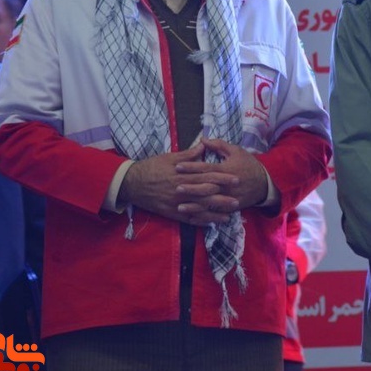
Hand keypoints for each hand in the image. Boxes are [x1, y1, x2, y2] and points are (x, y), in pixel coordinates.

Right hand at [120, 144, 242, 224]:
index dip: (223, 178)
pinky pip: (188, 219)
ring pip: (200, 209)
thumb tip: (203, 146)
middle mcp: (182, 190)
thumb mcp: (169, 157)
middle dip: (223, 197)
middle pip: (206, 194)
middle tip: (239, 199)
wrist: (131, 182)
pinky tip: (212, 223)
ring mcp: (177, 203)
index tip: (236, 179)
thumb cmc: (151, 167)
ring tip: (230, 215)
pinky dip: (201, 222)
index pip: (207, 176)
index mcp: (183, 175)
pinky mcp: (171, 213)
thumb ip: (188, 154)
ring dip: (215, 212)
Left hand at [173, 138, 269, 217]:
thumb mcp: (236, 151)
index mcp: (226, 170)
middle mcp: (226, 185)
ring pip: (208, 203)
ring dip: (194, 205)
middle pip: (205, 186)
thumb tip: (202, 140)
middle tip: (174, 186)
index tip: (177, 166)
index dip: (191, 167)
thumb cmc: (248, 165)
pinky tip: (192, 218)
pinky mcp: (230, 207)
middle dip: (189, 187)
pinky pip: (215, 213)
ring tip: (179, 206)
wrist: (264, 184)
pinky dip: (203, 217)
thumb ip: (219, 145)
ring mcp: (228, 198)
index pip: (206, 168)